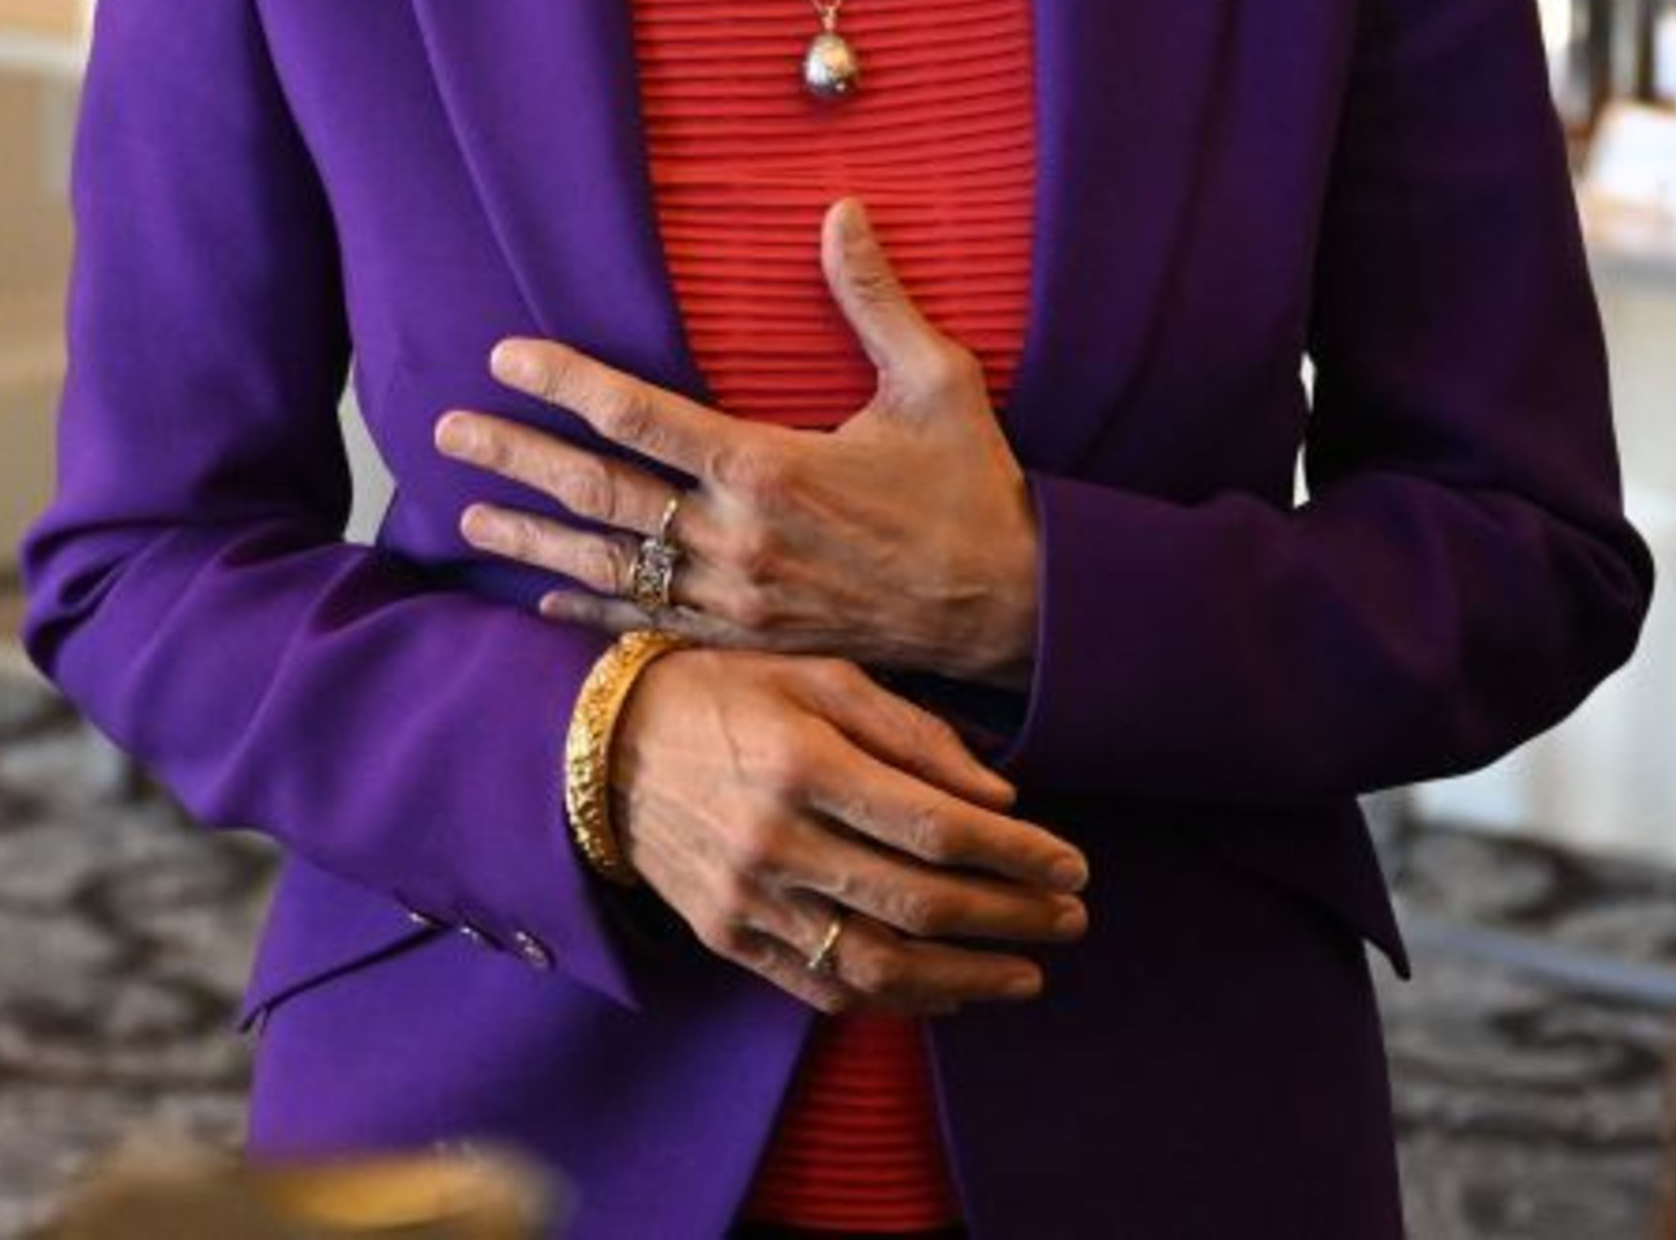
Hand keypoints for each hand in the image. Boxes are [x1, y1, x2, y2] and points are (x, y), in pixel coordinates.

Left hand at [436, 199, 1041, 682]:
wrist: (1012, 613)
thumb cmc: (975, 490)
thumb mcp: (936, 383)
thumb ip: (876, 298)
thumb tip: (843, 209)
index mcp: (768, 466)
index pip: (636, 413)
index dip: (561, 380)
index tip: (503, 355)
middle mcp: (735, 538)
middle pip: (597, 491)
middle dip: (514, 456)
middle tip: (444, 431)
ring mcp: (734, 599)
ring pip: (607, 565)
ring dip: (530, 538)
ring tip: (466, 512)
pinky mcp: (747, 642)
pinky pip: (647, 627)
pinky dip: (589, 615)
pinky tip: (538, 604)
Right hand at [608, 647, 1086, 1016]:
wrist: (602, 746)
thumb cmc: (725, 693)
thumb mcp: (815, 675)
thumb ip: (910, 730)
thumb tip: (1000, 795)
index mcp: (803, 762)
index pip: (937, 827)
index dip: (1018, 854)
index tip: (1072, 864)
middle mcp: (775, 840)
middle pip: (921, 902)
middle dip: (1012, 916)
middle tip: (1071, 917)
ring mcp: (747, 898)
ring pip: (879, 965)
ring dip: (969, 978)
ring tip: (1028, 971)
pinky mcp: (727, 937)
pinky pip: (823, 988)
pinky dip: (896, 1000)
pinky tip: (948, 992)